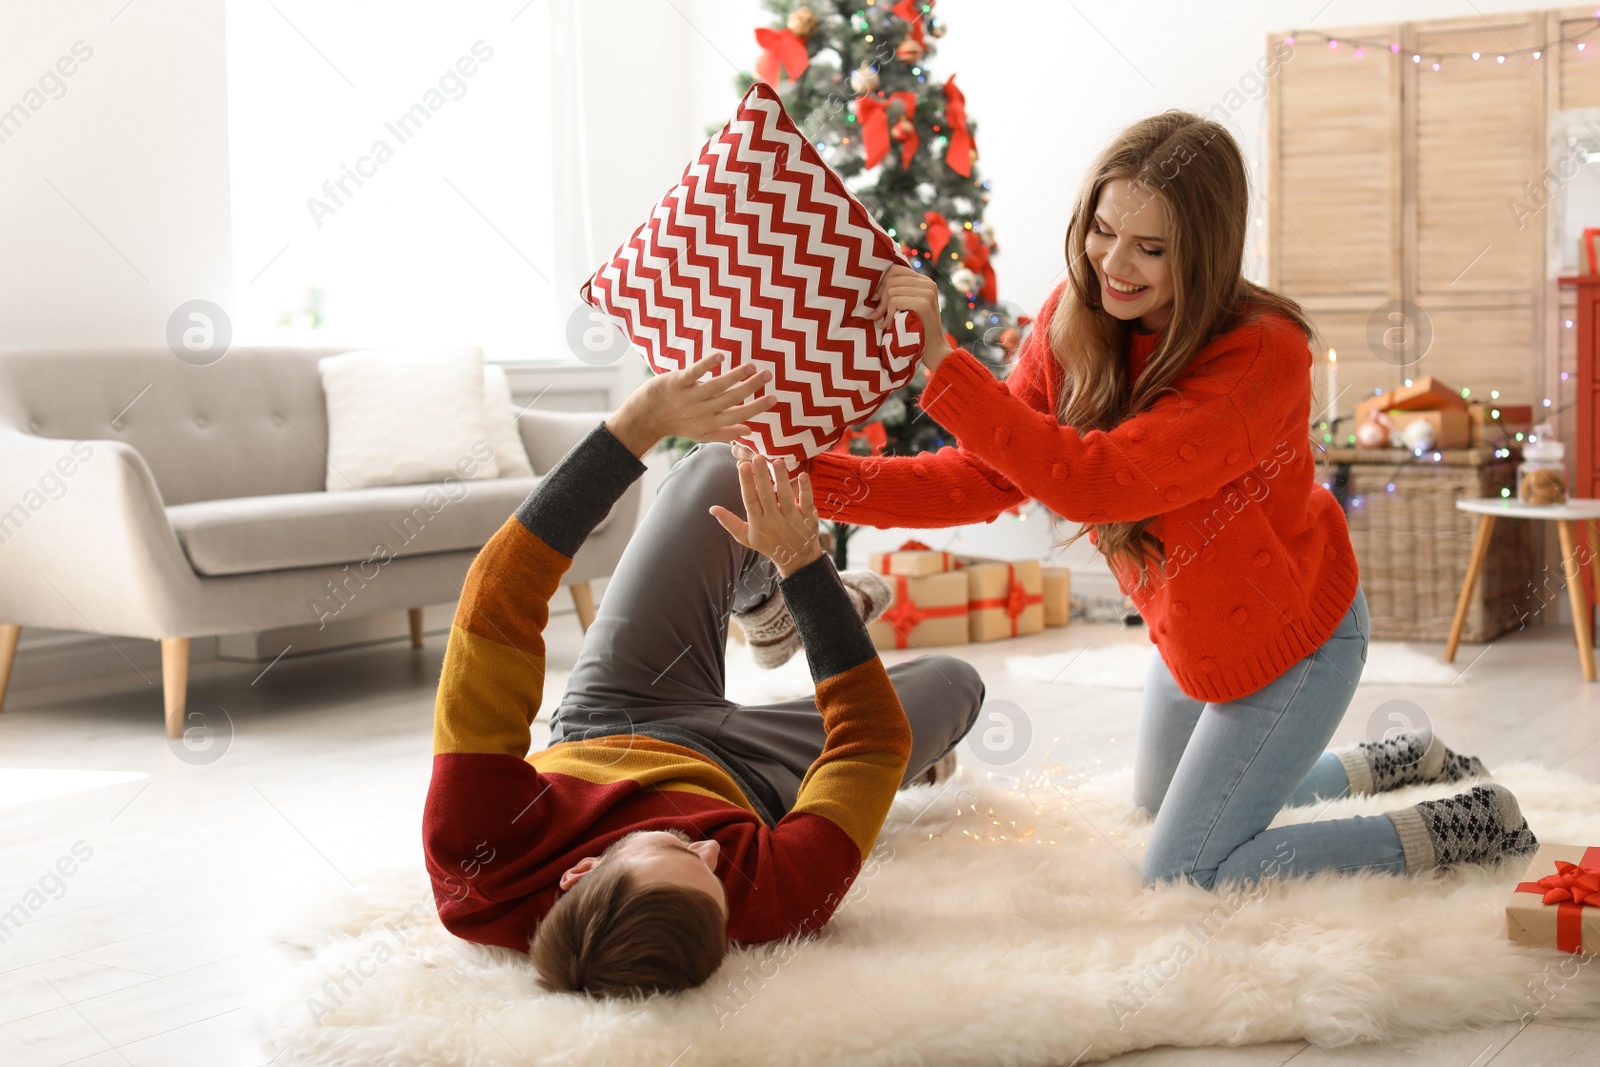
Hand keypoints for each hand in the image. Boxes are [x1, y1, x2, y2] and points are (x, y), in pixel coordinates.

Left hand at [605, 353, 775, 457]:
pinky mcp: (677, 382)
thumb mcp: (702, 434)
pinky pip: (694, 373)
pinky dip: (706, 365)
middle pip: (731, 398)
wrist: (645, 417)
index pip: (738, 415)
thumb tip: (751, 431)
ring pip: (716, 385)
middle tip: (767, 375)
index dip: (756, 407)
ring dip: (735, 375)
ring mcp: (689, 396)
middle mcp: (702, 411)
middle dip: (751, 387)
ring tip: (751, 366)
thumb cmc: (677, 424)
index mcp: (710, 423)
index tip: (773, 398)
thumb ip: (726, 433)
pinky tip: (721, 356)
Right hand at [709, 445, 823, 576]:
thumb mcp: (746, 537)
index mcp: (758, 522)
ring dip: (782, 479)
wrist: (797, 560)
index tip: (742, 465)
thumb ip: (729, 522)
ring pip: (785, 497)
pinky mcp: (808, 518)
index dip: (746, 483)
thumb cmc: (769, 544)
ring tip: (777, 461)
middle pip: (766, 496)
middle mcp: (774, 520)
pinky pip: (807, 502)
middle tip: (757, 457)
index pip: (750, 500)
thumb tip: (712, 508)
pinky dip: (805, 490)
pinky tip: (802, 475)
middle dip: (761, 476)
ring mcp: (792, 519)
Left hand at [868, 264, 951, 370]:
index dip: (882, 283)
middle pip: (892, 278)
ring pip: (891, 290)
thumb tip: (873, 291)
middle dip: (881, 297)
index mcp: (925, 282)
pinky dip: (889, 313)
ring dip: (884, 308)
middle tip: (878, 315)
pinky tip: (890, 324)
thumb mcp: (907, 307)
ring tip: (884, 322)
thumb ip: (898, 293)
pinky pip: (895, 300)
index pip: (896, 270)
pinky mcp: (923, 303)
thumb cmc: (916, 329)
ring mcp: (927, 292)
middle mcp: (928, 284)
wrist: (932, 350)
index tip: (876, 300)